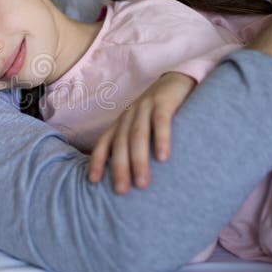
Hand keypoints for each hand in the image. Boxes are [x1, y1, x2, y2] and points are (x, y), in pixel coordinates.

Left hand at [89, 72, 195, 193]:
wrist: (178, 79)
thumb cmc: (159, 111)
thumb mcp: (142, 126)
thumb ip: (134, 144)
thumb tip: (130, 175)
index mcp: (122, 123)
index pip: (104, 142)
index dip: (96, 161)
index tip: (93, 181)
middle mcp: (129, 115)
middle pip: (120, 143)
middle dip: (119, 168)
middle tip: (121, 191)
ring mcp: (145, 107)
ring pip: (137, 136)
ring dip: (138, 160)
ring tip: (142, 183)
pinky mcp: (164, 102)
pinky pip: (160, 122)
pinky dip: (160, 139)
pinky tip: (163, 158)